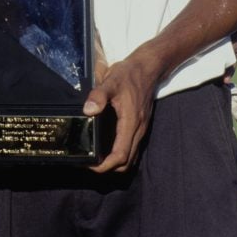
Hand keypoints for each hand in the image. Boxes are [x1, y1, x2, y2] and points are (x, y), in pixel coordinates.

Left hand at [84, 46, 160, 172]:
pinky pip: (132, 147)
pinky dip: (121, 153)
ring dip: (115, 163)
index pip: (120, 155)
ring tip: (96, 158)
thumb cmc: (129, 75)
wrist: (148, 68)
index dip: (105, 165)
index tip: (90, 165)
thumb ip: (99, 96)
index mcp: (131, 123)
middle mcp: (138, 130)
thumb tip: (88, 110)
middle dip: (108, 168)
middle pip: (126, 162)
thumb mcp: (111, 81)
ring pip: (131, 157)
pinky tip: (107, 146)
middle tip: (90, 163)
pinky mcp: (140, 125)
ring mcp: (141, 129)